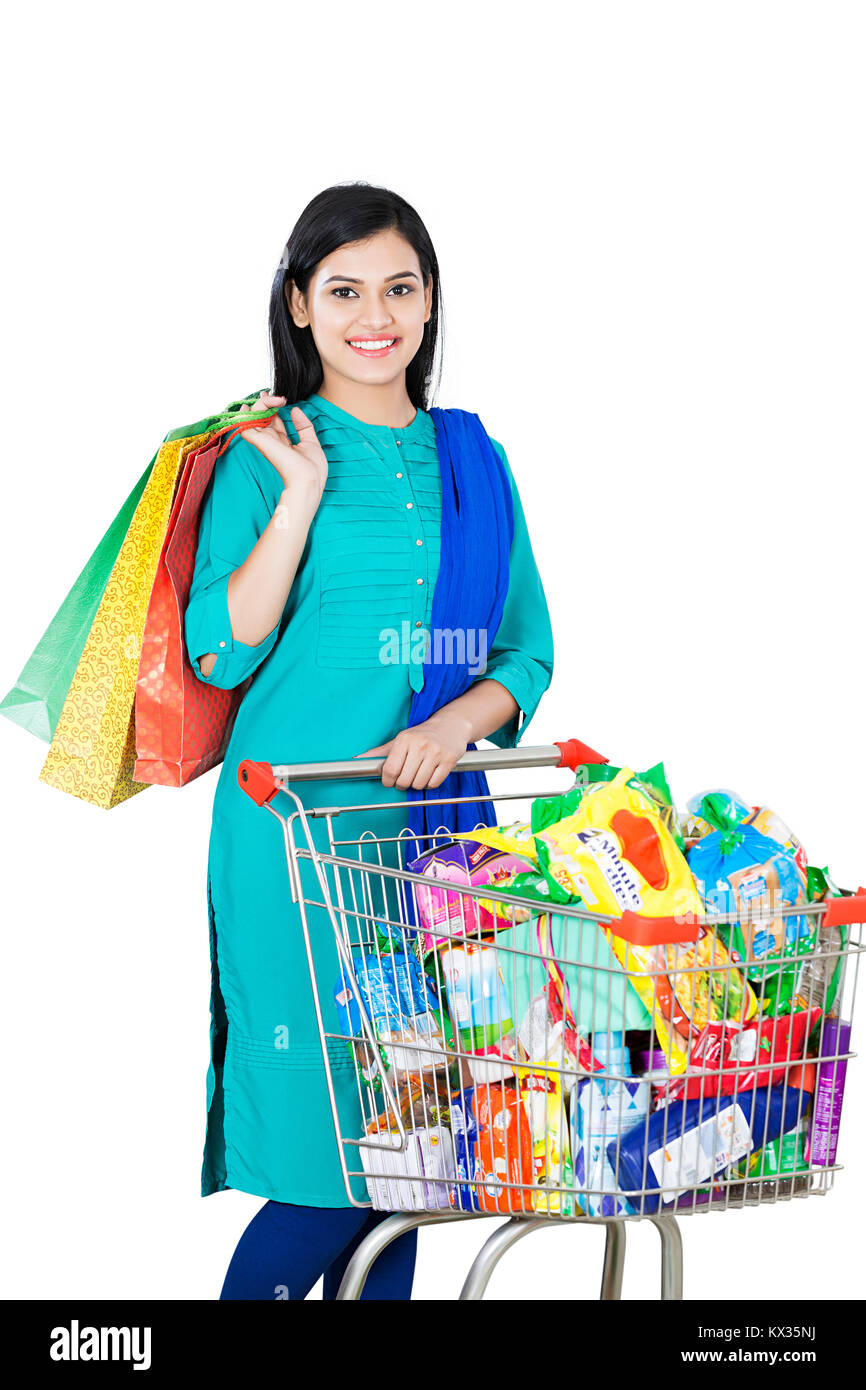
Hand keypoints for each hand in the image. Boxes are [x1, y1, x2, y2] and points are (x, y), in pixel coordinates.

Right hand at [236, 391, 327, 504]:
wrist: (309, 480)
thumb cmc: (312, 468)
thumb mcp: (311, 442)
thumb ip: (303, 426)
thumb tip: (295, 409)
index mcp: (283, 442)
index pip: (274, 421)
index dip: (274, 408)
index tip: (281, 398)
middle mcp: (272, 441)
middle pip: (263, 417)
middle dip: (266, 402)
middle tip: (279, 397)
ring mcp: (265, 441)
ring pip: (253, 417)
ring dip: (260, 404)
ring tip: (274, 398)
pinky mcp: (260, 441)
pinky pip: (244, 425)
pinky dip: (244, 415)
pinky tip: (248, 406)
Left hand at [356, 712, 470, 789]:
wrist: (451, 725)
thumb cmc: (422, 734)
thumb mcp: (401, 739)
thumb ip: (380, 752)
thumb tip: (358, 760)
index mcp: (405, 740)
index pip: (390, 769)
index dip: (388, 780)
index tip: (389, 781)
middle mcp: (420, 745)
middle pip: (404, 780)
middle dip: (402, 784)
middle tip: (404, 779)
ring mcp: (436, 753)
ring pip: (419, 783)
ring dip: (416, 784)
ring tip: (417, 775)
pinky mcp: (449, 760)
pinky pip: (434, 783)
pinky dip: (429, 784)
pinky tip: (429, 774)